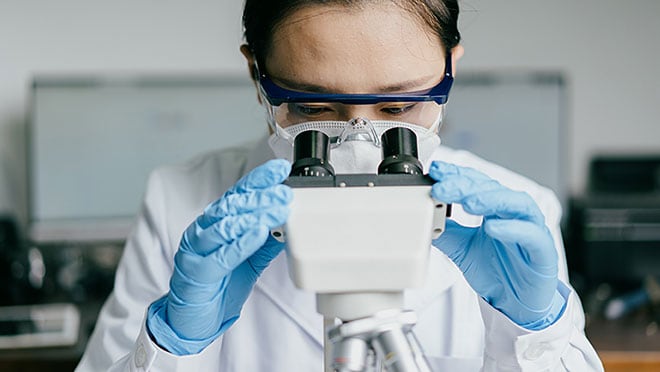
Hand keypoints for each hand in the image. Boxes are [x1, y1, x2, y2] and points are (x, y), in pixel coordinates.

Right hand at [147, 159, 291, 354]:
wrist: (191, 321)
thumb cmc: (218, 286)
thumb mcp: (249, 260)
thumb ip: (266, 242)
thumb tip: (289, 225)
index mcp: (215, 224)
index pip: (238, 195)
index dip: (259, 180)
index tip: (279, 169)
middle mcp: (203, 231)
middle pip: (233, 206)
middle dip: (261, 197)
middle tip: (284, 192)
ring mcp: (197, 250)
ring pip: (226, 226)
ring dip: (254, 216)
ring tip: (277, 209)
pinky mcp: (196, 272)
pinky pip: (221, 255)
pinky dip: (241, 243)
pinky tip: (258, 233)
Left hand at [429, 161, 564, 329]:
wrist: (517, 304)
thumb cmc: (497, 271)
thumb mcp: (463, 250)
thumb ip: (446, 233)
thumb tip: (423, 220)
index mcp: (496, 209)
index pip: (476, 184)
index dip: (457, 175)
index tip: (437, 172)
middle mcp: (514, 213)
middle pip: (492, 190)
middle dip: (466, 186)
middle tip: (443, 186)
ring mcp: (531, 229)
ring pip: (516, 204)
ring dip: (491, 199)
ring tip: (468, 201)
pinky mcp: (543, 250)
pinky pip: (531, 234)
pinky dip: (512, 228)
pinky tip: (493, 227)